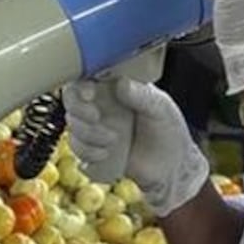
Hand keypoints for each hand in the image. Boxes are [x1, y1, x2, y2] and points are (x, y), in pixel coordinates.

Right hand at [64, 78, 208, 216]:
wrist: (172, 167)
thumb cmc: (169, 130)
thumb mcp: (161, 108)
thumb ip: (142, 95)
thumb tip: (121, 83)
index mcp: (116, 87)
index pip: (88, 77)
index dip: (81, 84)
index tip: (89, 94)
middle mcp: (101, 105)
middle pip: (71, 101)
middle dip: (79, 110)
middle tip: (96, 118)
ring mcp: (95, 128)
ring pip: (73, 126)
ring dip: (87, 135)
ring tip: (113, 141)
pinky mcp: (93, 150)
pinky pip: (77, 149)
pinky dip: (88, 152)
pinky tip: (105, 155)